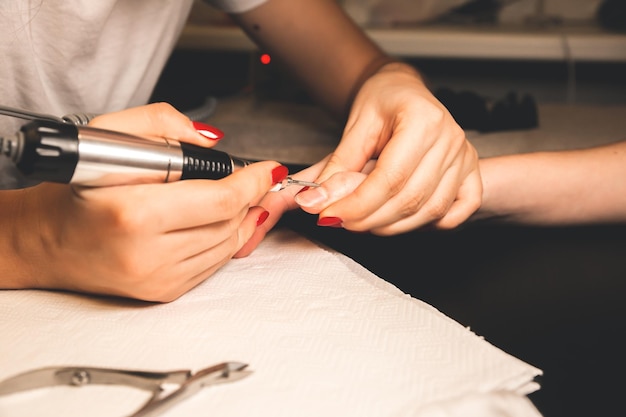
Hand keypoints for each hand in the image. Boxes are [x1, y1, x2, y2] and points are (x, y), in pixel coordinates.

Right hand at [3, 103, 283, 301]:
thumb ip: (162, 123)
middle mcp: (149, 254)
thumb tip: (213, 142)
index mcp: (134, 214)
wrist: (51, 241)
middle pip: (231, 223)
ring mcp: (159, 279)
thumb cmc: (78, 189)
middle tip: (258, 180)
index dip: (254, 182)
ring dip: (243, 218)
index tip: (269, 169)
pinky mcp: (165, 291)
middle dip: (251, 198)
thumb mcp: (108, 134)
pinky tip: (223, 221)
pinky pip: (214, 263)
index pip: (221, 199)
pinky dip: (226, 239)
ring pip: (228, 245)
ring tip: (244, 197)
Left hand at [302, 63, 482, 234]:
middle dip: (370, 219)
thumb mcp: (354, 127)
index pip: (390, 178)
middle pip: (411, 199)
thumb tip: (313, 200)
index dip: (358, 205)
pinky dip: (430, 224)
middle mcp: (451, 139)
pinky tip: (404, 217)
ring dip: (393, 225)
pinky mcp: (471, 173)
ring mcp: (466, 158)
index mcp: (423, 120)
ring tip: (364, 218)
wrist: (402, 90)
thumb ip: (336, 166)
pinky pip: (457, 212)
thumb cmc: (382, 101)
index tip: (329, 216)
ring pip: (431, 211)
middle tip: (341, 220)